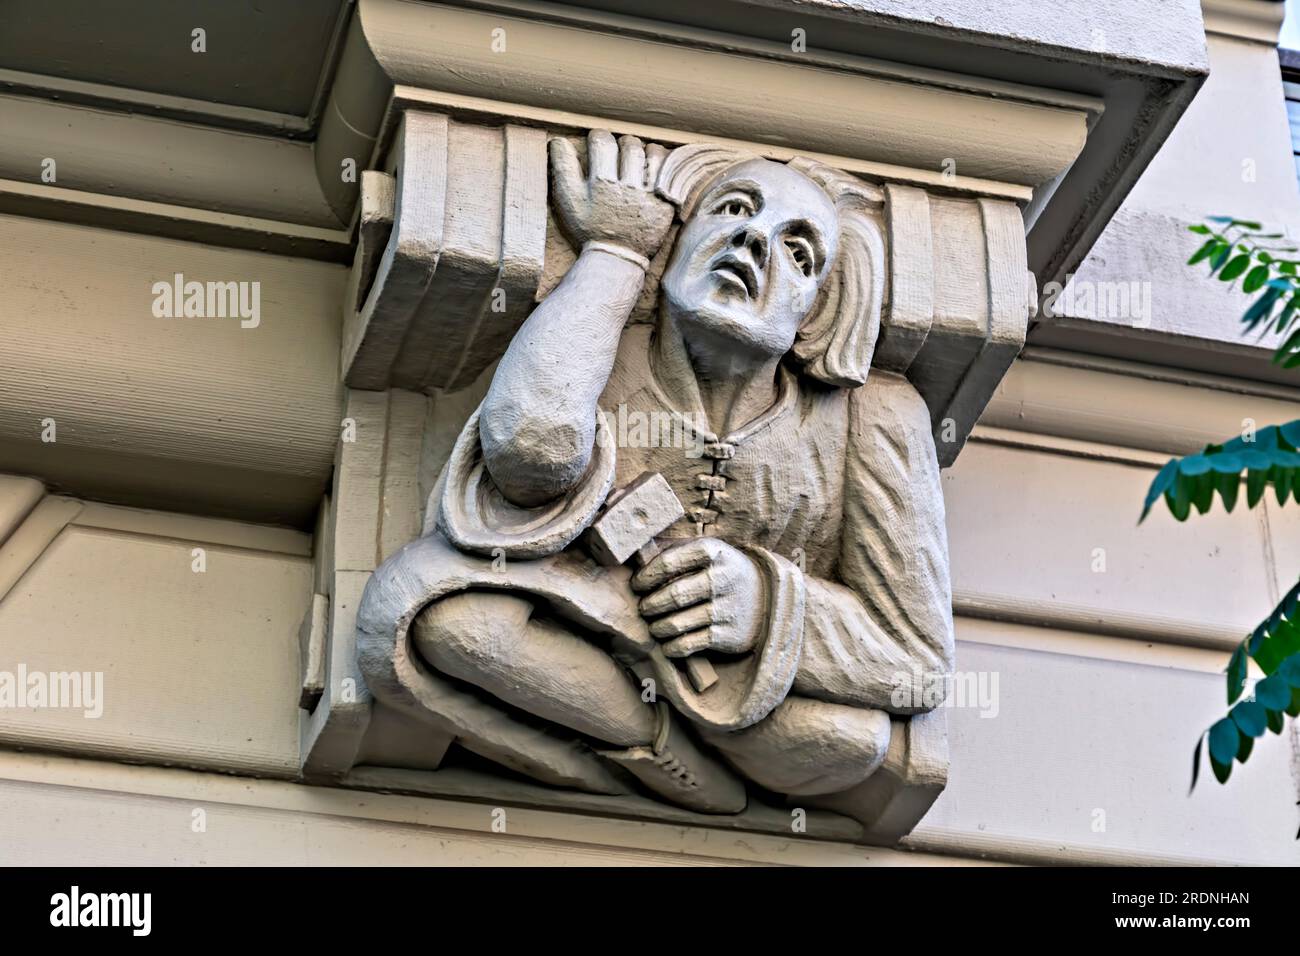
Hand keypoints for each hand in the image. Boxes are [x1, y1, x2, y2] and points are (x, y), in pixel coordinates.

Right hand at [549, 130, 673, 262]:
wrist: (616, 257)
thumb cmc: (589, 228)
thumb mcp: (568, 202)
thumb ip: (562, 170)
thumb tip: (558, 141)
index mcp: (600, 184)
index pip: (601, 142)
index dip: (598, 137)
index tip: (598, 142)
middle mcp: (625, 188)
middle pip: (627, 144)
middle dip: (621, 143)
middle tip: (618, 152)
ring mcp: (647, 195)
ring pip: (649, 152)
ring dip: (641, 148)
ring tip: (634, 156)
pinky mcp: (664, 203)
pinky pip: (667, 169)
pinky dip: (660, 160)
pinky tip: (651, 164)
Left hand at [631, 538, 763, 658]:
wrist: (767, 599)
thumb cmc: (725, 572)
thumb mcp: (711, 552)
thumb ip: (679, 551)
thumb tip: (639, 559)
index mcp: (714, 552)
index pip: (669, 562)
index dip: (646, 576)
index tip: (637, 585)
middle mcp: (722, 579)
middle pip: (673, 595)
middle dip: (650, 605)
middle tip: (643, 609)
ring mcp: (726, 609)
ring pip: (677, 623)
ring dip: (657, 627)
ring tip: (654, 626)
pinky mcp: (727, 635)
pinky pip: (688, 644)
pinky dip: (672, 646)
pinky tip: (668, 644)